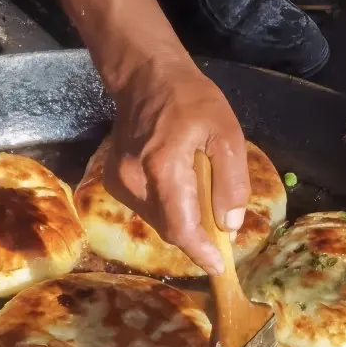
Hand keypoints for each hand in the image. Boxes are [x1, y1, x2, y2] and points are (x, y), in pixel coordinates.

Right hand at [104, 56, 249, 274]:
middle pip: (169, 228)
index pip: (180, 227)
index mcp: (163, 167)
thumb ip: (230, 182)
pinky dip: (167, 211)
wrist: (146, 77)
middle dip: (196, 239)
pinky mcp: (115, 181)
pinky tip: (181, 195)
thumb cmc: (192, 100)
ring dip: (182, 224)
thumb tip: (229, 226)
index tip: (219, 268)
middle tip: (219, 240)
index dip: (200, 252)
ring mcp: (119, 182)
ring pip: (156, 221)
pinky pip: (146, 209)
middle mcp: (134, 180)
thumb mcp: (227, 134)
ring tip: (204, 211)